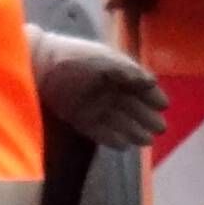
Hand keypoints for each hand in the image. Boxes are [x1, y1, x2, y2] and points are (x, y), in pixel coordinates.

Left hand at [31, 28, 168, 149]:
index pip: (140, 86)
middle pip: (132, 106)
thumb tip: (152, 81)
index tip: (164, 106)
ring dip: (133, 131)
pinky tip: (124, 145)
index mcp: (116, 73)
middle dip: (147, 117)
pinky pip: (100, 132)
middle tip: (161, 129)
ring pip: (119, 121)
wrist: (40, 66)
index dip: (152, 96)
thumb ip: (129, 72)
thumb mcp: (105, 60)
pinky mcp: (79, 119)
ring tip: (146, 141)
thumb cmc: (75, 59)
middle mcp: (107, 90)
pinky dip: (112, 138)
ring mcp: (93, 106)